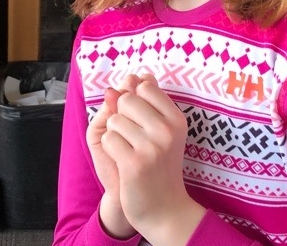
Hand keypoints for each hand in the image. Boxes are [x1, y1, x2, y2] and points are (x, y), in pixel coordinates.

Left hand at [101, 79, 204, 245]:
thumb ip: (141, 101)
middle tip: (135, 140)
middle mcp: (168, 129)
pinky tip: (124, 162)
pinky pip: (109, 138)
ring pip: (115, 119)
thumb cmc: (157, 164)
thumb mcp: (157, 129)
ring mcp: (153, 146)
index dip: (134, 100)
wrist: (163, 208)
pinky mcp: (135, 163)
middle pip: (126, 99)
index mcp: (176, 118)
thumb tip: (127, 78)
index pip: (144, 85)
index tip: (142, 121)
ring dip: (115, 135)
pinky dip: (111, 149)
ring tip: (130, 152)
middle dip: (122, 116)